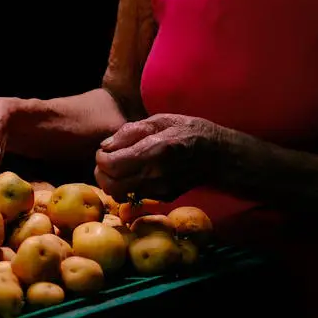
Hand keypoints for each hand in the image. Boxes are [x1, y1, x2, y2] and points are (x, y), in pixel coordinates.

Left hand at [94, 113, 221, 200]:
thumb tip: (105, 145)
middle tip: (107, 161)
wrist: (217, 155)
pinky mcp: (164, 197)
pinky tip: (136, 173)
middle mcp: (154, 174)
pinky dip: (128, 186)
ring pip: (119, 194)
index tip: (105, 150)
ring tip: (118, 168)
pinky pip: (135, 195)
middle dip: (101, 173)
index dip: (100, 158)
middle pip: (110, 185)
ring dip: (112, 182)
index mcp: (153, 151)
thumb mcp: (160, 120)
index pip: (111, 164)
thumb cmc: (188, 131)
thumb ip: (130, 132)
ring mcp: (159, 189)